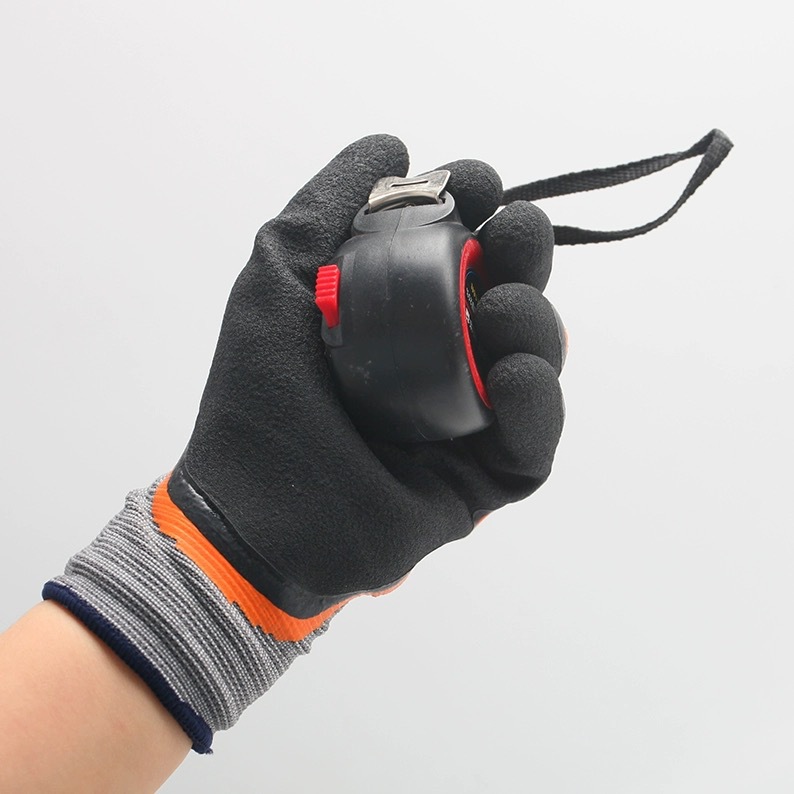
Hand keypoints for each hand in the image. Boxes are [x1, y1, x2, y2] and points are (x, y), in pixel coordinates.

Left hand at [173, 134, 565, 616]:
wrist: (255, 512)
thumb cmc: (260, 394)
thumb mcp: (278, 280)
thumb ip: (326, 207)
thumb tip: (393, 146)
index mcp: (401, 313)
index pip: (462, 250)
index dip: (477, 208)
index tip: (474, 185)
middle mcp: (443, 357)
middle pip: (512, 292)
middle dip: (524, 254)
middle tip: (512, 235)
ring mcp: (468, 418)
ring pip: (535, 357)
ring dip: (534, 322)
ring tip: (504, 313)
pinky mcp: (484, 476)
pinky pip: (535, 437)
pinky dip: (538, 402)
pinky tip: (514, 376)